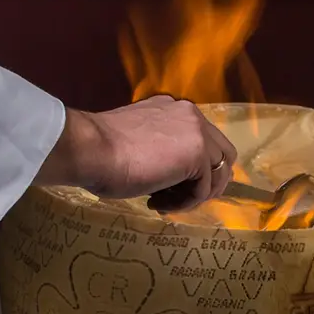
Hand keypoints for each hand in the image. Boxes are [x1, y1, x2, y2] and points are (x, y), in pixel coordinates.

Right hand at [35, 95, 237, 212]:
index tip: (166, 185)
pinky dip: (184, 204)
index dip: (191, 168)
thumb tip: (171, 177)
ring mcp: (198, 133)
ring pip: (217, 174)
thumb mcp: (136, 142)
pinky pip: (203, 190)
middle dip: (206, 182)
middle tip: (180, 198)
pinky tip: (158, 204)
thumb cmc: (101, 150)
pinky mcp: (199, 155)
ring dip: (193, 196)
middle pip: (222, 154)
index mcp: (173, 109)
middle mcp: (190, 115)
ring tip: (164, 204)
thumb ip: (159, 149)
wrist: (91, 149)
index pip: (201, 139)